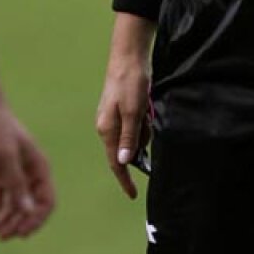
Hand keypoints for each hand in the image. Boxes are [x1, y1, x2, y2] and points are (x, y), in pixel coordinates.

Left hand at [0, 98, 55, 239]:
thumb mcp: (4, 154)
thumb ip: (15, 183)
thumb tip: (26, 211)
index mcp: (38, 168)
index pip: (46, 202)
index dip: (36, 219)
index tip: (21, 233)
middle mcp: (27, 174)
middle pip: (27, 208)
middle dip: (15, 223)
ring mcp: (10, 175)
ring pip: (11, 207)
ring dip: (2, 221)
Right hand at [96, 44, 151, 199]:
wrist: (129, 57)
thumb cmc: (131, 84)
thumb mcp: (133, 113)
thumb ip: (129, 138)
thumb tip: (124, 162)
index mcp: (107, 130)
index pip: (115, 163)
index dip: (125, 180)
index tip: (133, 195)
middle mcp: (107, 127)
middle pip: (126, 150)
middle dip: (140, 145)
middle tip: (147, 122)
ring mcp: (113, 119)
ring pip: (133, 137)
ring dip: (144, 130)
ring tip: (146, 110)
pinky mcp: (121, 110)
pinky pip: (135, 125)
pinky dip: (143, 121)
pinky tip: (145, 106)